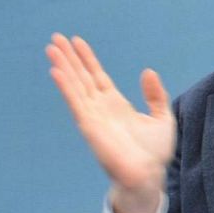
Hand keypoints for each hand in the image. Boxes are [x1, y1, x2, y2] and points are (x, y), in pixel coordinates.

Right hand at [46, 34, 173, 212]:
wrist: (148, 176)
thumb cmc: (154, 152)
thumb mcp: (162, 118)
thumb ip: (155, 95)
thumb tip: (147, 71)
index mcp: (116, 104)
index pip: (97, 76)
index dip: (87, 59)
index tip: (76, 41)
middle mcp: (101, 108)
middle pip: (82, 76)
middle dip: (69, 57)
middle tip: (55, 37)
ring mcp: (93, 116)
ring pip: (75, 85)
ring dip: (63, 66)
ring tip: (51, 47)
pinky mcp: (89, 126)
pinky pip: (75, 102)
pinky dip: (66, 86)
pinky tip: (56, 71)